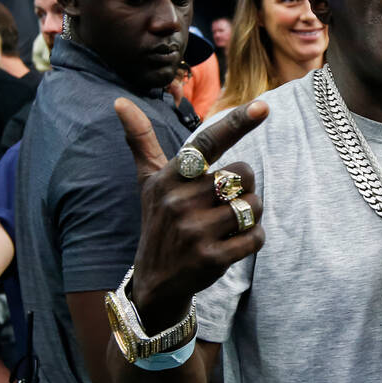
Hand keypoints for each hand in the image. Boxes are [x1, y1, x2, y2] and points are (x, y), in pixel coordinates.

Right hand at [115, 97, 267, 333]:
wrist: (156, 281)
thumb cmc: (160, 221)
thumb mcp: (148, 182)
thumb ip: (141, 141)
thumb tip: (119, 101)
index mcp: (168, 177)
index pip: (206, 143)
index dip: (236, 124)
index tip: (262, 107)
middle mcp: (179, 201)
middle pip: (243, 175)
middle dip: (244, 187)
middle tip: (224, 202)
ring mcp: (194, 231)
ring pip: (253, 205)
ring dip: (251, 214)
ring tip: (228, 224)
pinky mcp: (211, 258)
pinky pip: (256, 236)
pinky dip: (253, 238)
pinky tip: (232, 244)